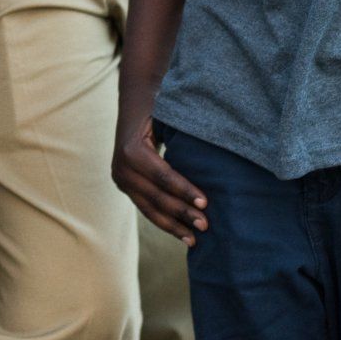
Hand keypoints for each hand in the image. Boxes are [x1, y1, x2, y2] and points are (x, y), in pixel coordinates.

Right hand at [112, 111, 207, 245]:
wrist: (135, 99)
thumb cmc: (160, 105)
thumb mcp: (169, 113)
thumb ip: (185, 132)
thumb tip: (219, 147)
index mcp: (131, 149)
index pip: (162, 176)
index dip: (184, 191)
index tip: (206, 203)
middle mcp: (121, 167)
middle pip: (155, 196)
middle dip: (182, 213)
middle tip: (206, 225)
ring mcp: (121, 178)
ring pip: (149, 208)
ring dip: (173, 225)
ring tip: (195, 240)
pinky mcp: (125, 186)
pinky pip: (145, 207)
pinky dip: (164, 221)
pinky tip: (182, 233)